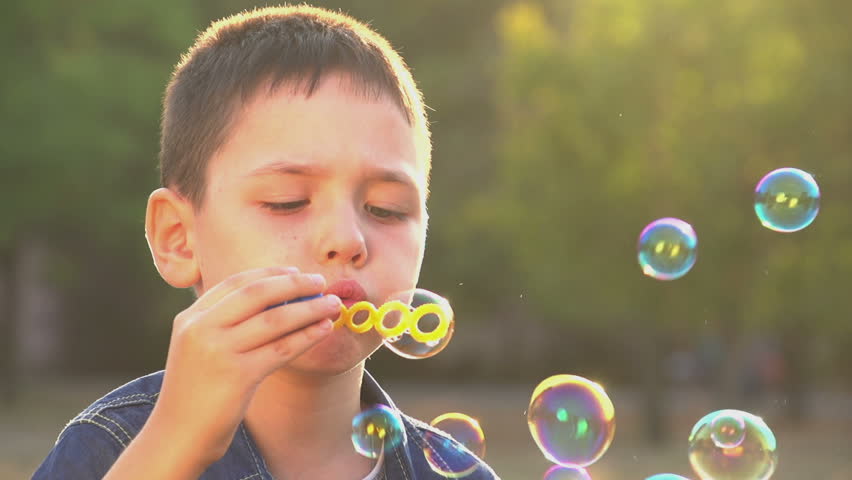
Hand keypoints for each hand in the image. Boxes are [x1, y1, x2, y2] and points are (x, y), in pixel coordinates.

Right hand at [148, 266, 340, 464]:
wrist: (178, 434)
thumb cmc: (197, 390)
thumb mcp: (198, 347)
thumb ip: (224, 322)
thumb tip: (279, 299)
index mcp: (191, 317)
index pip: (236, 282)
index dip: (270, 274)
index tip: (295, 271)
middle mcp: (201, 329)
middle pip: (257, 293)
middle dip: (294, 284)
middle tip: (321, 282)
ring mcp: (218, 351)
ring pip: (275, 320)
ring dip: (309, 309)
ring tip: (332, 305)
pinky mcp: (237, 376)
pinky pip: (282, 348)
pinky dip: (307, 336)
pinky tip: (324, 329)